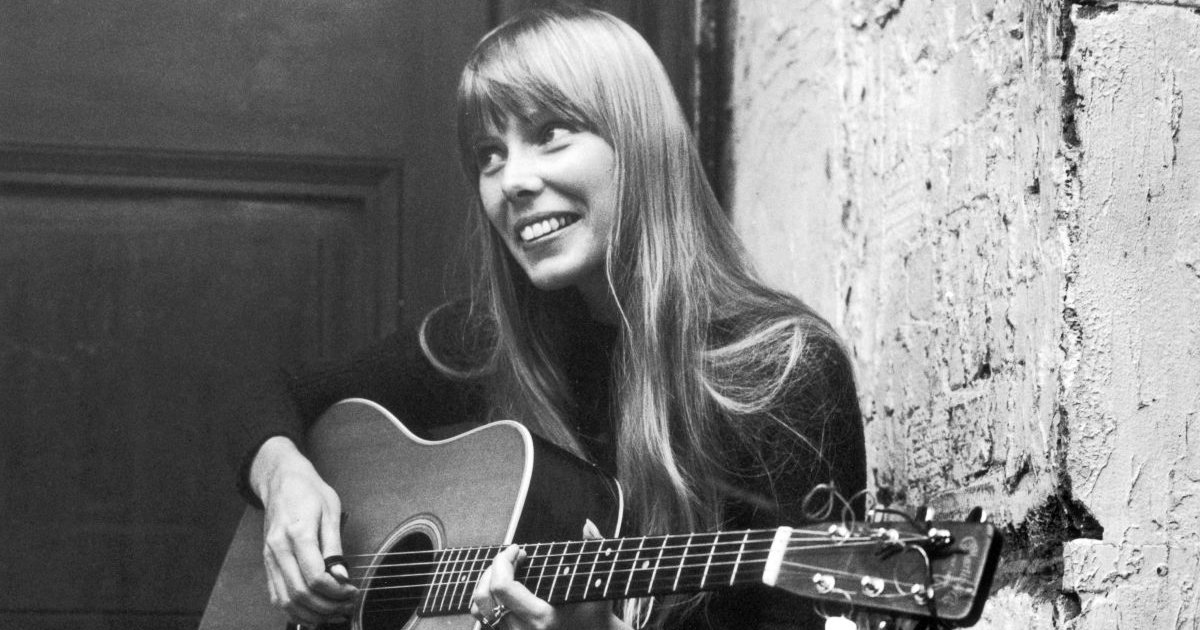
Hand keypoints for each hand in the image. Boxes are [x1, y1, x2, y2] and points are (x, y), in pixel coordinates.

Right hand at [250, 436, 356, 625]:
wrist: (281, 481)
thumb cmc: (308, 492)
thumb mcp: (331, 511)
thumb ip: (335, 547)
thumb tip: (341, 576)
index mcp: (297, 533)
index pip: (315, 576)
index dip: (336, 591)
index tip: (352, 591)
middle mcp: (278, 548)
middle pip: (300, 592)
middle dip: (326, 607)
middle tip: (346, 607)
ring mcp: (269, 557)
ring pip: (285, 600)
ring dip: (310, 614)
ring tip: (332, 614)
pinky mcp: (267, 562)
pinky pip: (276, 595)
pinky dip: (294, 610)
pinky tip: (312, 612)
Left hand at [469, 521, 631, 629]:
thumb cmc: (597, 614)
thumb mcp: (600, 583)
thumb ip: (596, 549)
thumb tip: (587, 525)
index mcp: (541, 618)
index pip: (501, 586)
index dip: (503, 560)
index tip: (518, 549)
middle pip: (484, 595)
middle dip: (494, 568)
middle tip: (513, 557)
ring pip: (479, 608)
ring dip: (488, 582)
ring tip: (507, 570)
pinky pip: (483, 619)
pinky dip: (488, 599)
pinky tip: (506, 588)